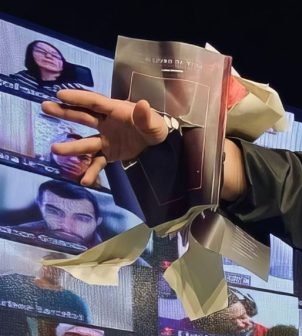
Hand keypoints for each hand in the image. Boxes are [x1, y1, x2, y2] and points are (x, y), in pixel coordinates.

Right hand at [41, 89, 168, 185]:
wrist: (161, 146)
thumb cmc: (156, 128)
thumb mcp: (154, 123)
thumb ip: (146, 117)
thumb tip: (142, 104)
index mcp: (116, 111)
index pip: (95, 102)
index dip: (78, 98)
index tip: (59, 94)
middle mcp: (106, 123)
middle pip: (83, 117)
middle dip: (64, 112)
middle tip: (45, 107)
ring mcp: (105, 139)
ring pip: (86, 142)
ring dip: (71, 146)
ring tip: (55, 150)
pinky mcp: (108, 154)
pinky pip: (97, 163)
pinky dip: (91, 171)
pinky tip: (84, 181)